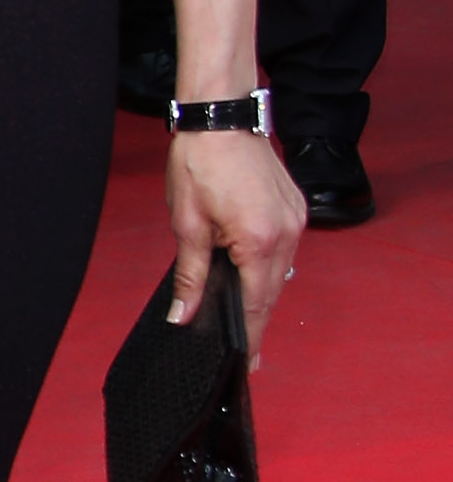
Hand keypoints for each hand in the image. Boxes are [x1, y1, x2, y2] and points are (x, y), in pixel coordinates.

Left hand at [167, 129, 305, 359]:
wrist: (220, 117)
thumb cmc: (200, 164)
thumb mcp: (187, 225)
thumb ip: (191, 275)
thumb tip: (184, 314)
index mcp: (260, 242)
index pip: (255, 304)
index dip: (249, 336)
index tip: (248, 364)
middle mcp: (288, 234)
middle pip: (272, 292)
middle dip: (256, 320)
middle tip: (246, 352)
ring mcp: (297, 220)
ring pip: (280, 271)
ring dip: (261, 291)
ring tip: (242, 316)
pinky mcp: (297, 208)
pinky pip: (285, 249)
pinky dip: (268, 265)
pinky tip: (251, 274)